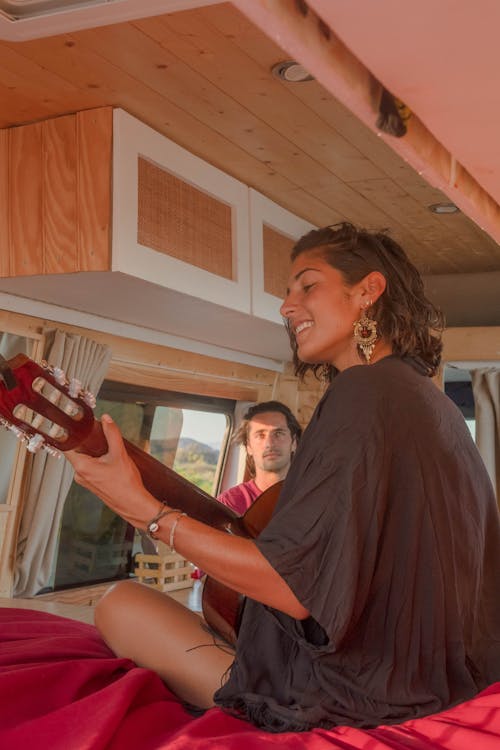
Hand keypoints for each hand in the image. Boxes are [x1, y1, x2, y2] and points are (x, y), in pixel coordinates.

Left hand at [65, 414, 160, 528]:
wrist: (134, 504)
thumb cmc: (126, 484)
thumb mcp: (119, 454)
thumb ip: (112, 434)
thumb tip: (106, 420)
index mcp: (82, 467)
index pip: (67, 445)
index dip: (72, 434)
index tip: (79, 426)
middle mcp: (80, 475)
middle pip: (77, 451)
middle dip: (88, 441)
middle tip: (99, 434)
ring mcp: (86, 480)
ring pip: (85, 459)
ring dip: (94, 451)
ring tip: (109, 449)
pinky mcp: (93, 484)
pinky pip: (90, 467)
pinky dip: (98, 460)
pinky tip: (111, 460)